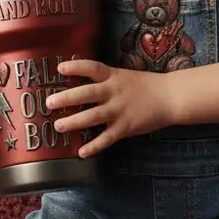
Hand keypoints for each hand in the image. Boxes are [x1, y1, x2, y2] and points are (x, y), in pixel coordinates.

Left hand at [47, 59, 174, 156]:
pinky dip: (94, 146)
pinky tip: (82, 152)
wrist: (169, 97)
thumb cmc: (144, 85)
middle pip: (87, 93)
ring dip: (74, 122)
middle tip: (49, 102)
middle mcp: (114, 92)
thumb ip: (105, 80)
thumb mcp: (123, 76)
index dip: (76, 67)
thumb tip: (79, 82)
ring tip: (58, 126)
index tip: (59, 69)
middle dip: (67, 98)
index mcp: (113, 76)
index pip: (92, 68)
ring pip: (93, 116)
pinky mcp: (126, 127)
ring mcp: (119, 110)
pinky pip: (107, 138)